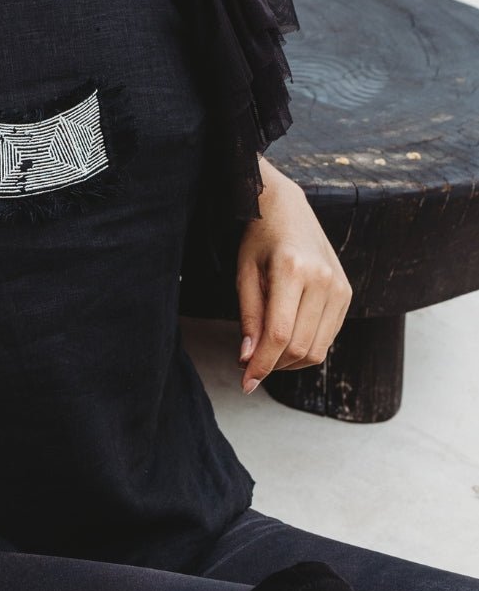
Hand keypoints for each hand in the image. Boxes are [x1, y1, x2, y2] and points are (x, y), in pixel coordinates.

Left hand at [235, 178, 352, 393]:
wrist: (288, 207)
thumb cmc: (259, 237)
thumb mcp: (244, 272)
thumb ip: (248, 317)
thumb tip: (248, 359)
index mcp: (293, 270)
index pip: (280, 334)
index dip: (262, 364)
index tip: (246, 382)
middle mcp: (323, 280)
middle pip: (300, 346)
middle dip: (273, 365)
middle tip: (250, 366)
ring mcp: (340, 287)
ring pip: (318, 348)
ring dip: (289, 362)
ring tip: (266, 354)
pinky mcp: (347, 292)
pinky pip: (328, 337)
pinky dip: (306, 348)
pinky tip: (286, 341)